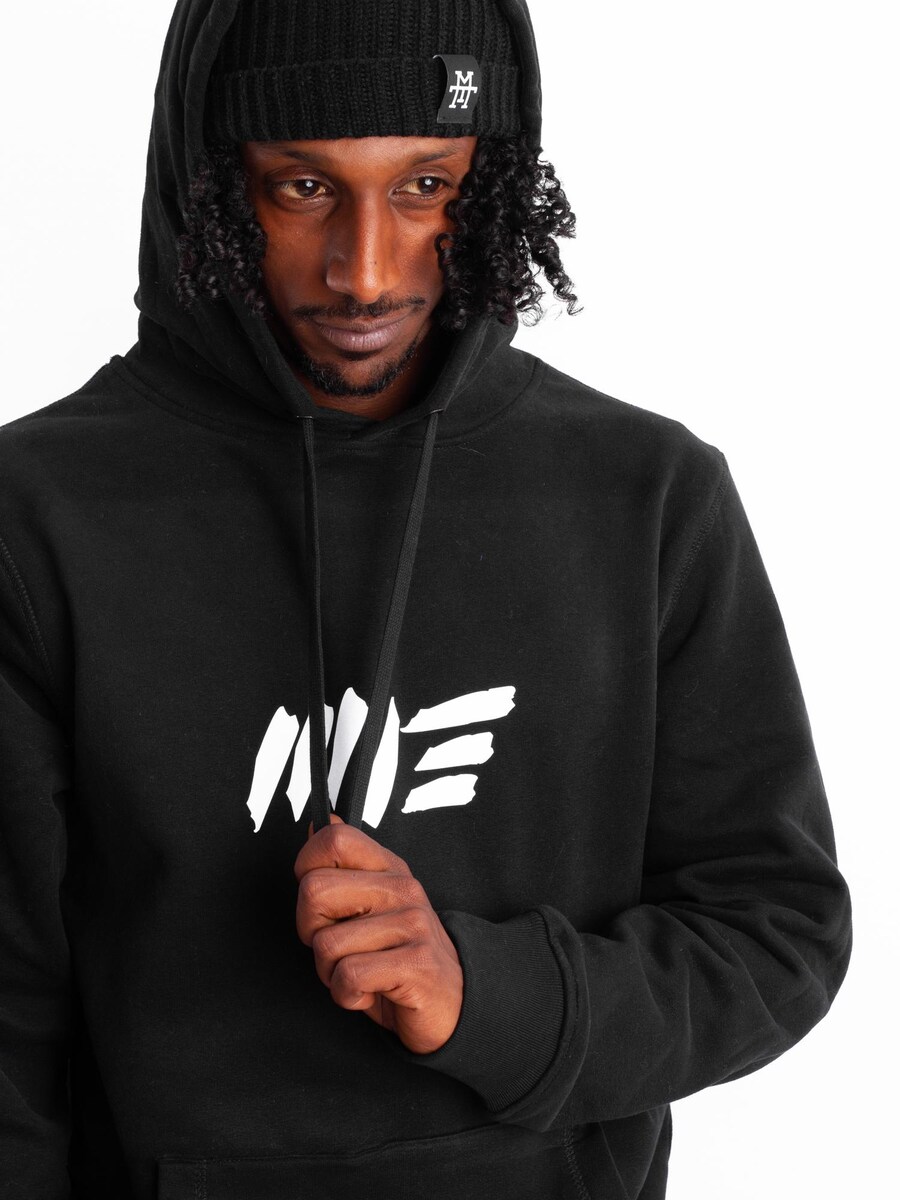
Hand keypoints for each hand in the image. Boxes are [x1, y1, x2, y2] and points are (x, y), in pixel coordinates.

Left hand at [293, 816, 462, 1054]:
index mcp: (388, 867)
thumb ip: (343, 867)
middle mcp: (401, 888)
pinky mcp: (415, 964)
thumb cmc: (399, 954)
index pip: (334, 839)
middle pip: (314, 890)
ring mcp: (411, 924)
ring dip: (330, 973)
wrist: (453, 1002)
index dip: (307, 868)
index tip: (320, 900)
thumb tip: (317, 825)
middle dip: (310, 930)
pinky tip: (368, 993)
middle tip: (336, 947)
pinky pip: (348, 976)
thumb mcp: (371, 904)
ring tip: (358, 973)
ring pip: (326, 943)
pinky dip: (347, 995)